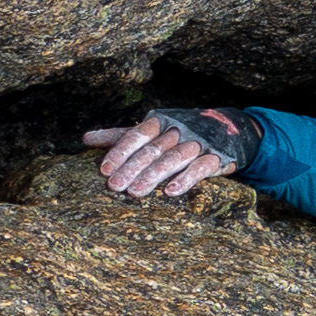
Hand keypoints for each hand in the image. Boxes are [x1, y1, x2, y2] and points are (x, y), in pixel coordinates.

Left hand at [86, 112, 246, 202]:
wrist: (229, 128)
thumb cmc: (180, 132)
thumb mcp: (151, 130)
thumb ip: (120, 135)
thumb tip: (85, 139)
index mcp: (160, 122)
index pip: (137, 135)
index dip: (120, 151)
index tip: (104, 169)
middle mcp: (178, 130)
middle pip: (152, 149)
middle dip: (132, 168)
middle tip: (115, 186)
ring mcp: (197, 143)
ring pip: (173, 158)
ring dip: (153, 175)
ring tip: (135, 193)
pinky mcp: (216, 157)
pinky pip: (200, 168)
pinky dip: (185, 179)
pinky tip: (170, 192)